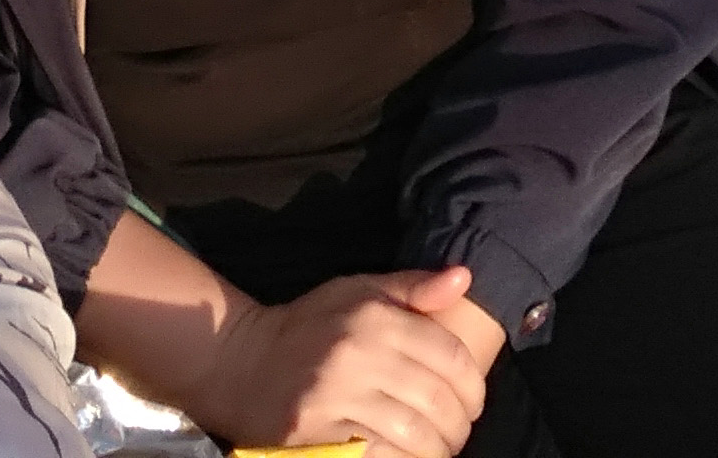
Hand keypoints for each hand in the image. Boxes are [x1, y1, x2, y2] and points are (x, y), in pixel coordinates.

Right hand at [201, 266, 489, 457]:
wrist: (243, 364)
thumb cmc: (310, 327)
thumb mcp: (358, 292)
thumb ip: (412, 288)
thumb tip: (463, 278)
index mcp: (372, 317)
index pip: (451, 356)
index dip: (474, 386)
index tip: (472, 402)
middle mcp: (355, 354)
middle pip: (437, 401)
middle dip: (459, 425)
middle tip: (457, 433)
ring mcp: (334, 398)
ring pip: (415, 436)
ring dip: (437, 451)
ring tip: (437, 450)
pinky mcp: (316, 437)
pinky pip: (380, 457)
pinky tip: (406, 456)